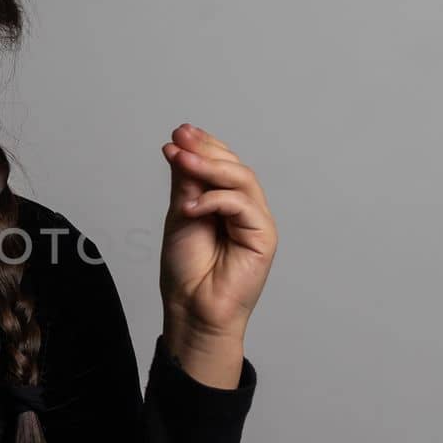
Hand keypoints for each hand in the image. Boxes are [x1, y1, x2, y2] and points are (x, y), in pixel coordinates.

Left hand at [159, 123, 277, 339]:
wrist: (191, 309)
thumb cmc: (186, 270)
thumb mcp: (180, 214)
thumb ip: (185, 182)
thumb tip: (180, 146)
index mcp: (224, 202)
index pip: (221, 163)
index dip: (203, 145)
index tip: (179, 134)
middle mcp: (243, 209)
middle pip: (234, 166)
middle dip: (206, 150)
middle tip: (181, 141)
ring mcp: (255, 222)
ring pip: (242, 180)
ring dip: (210, 166)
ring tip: (182, 161)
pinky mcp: (264, 237)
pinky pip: (243, 205)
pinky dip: (215, 199)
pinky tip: (191, 206)